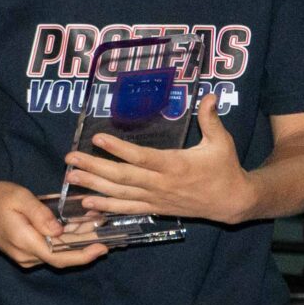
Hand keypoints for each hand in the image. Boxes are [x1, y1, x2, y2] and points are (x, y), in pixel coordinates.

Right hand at [0, 179, 105, 269]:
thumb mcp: (19, 198)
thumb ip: (41, 214)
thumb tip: (60, 231)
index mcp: (25, 242)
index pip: (60, 257)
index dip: (84, 256)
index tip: (103, 247)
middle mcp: (26, 256)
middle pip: (63, 256)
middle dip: (85, 243)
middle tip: (103, 226)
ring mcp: (24, 257)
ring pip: (57, 252)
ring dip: (76, 240)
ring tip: (92, 222)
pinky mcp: (24, 253)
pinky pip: (49, 249)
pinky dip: (64, 239)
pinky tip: (74, 225)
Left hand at [64, 97, 250, 225]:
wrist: (233, 202)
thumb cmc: (225, 168)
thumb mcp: (221, 142)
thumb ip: (211, 119)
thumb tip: (210, 95)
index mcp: (175, 166)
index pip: (142, 157)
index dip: (118, 149)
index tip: (97, 138)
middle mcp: (161, 184)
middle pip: (122, 177)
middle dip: (94, 167)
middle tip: (71, 158)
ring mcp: (156, 198)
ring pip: (120, 194)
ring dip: (93, 186)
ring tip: (70, 177)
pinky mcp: (155, 208)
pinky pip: (127, 209)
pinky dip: (106, 206)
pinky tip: (85, 202)